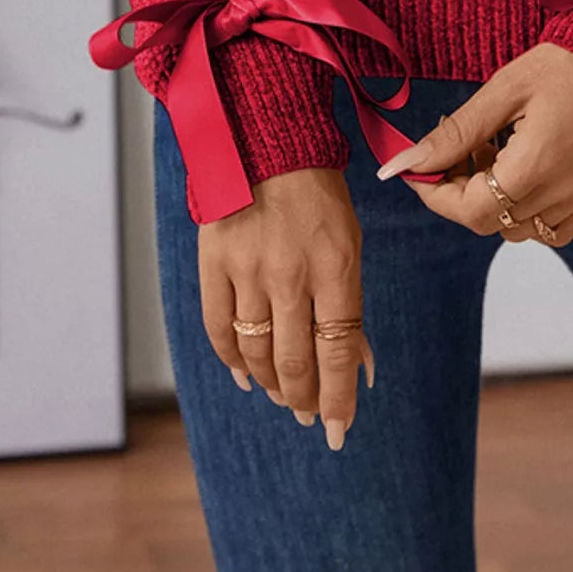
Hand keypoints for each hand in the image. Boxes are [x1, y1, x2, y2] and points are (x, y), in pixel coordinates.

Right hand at [198, 167, 374, 451]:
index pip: (338, 351)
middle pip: (295, 361)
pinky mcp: (213, 262)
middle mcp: (291, 273)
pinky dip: (232, 360)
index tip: (337, 429)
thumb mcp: (349, 243)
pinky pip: (219, 329)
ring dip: (270, 384)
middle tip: (306, 414)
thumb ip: (349, 304)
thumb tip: (359, 365)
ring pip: (256, 353)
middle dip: (303, 399)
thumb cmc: (318, 196)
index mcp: (336, 267)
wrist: (267, 142)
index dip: (338, 398)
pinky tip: (245, 374)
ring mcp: (248, 269)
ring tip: (282, 395)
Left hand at [376, 44, 572, 244]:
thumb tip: (403, 163)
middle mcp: (566, 193)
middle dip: (463, 193)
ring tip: (497, 153)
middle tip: (459, 150)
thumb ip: (455, 133)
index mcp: (537, 165)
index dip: (437, 195)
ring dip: (498, 202)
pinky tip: (529, 169)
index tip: (421, 169)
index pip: (470, 212)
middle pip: (493, 223)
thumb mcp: (504, 90)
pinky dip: (532, 210)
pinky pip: (557, 228)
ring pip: (523, 230)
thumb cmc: (568, 64)